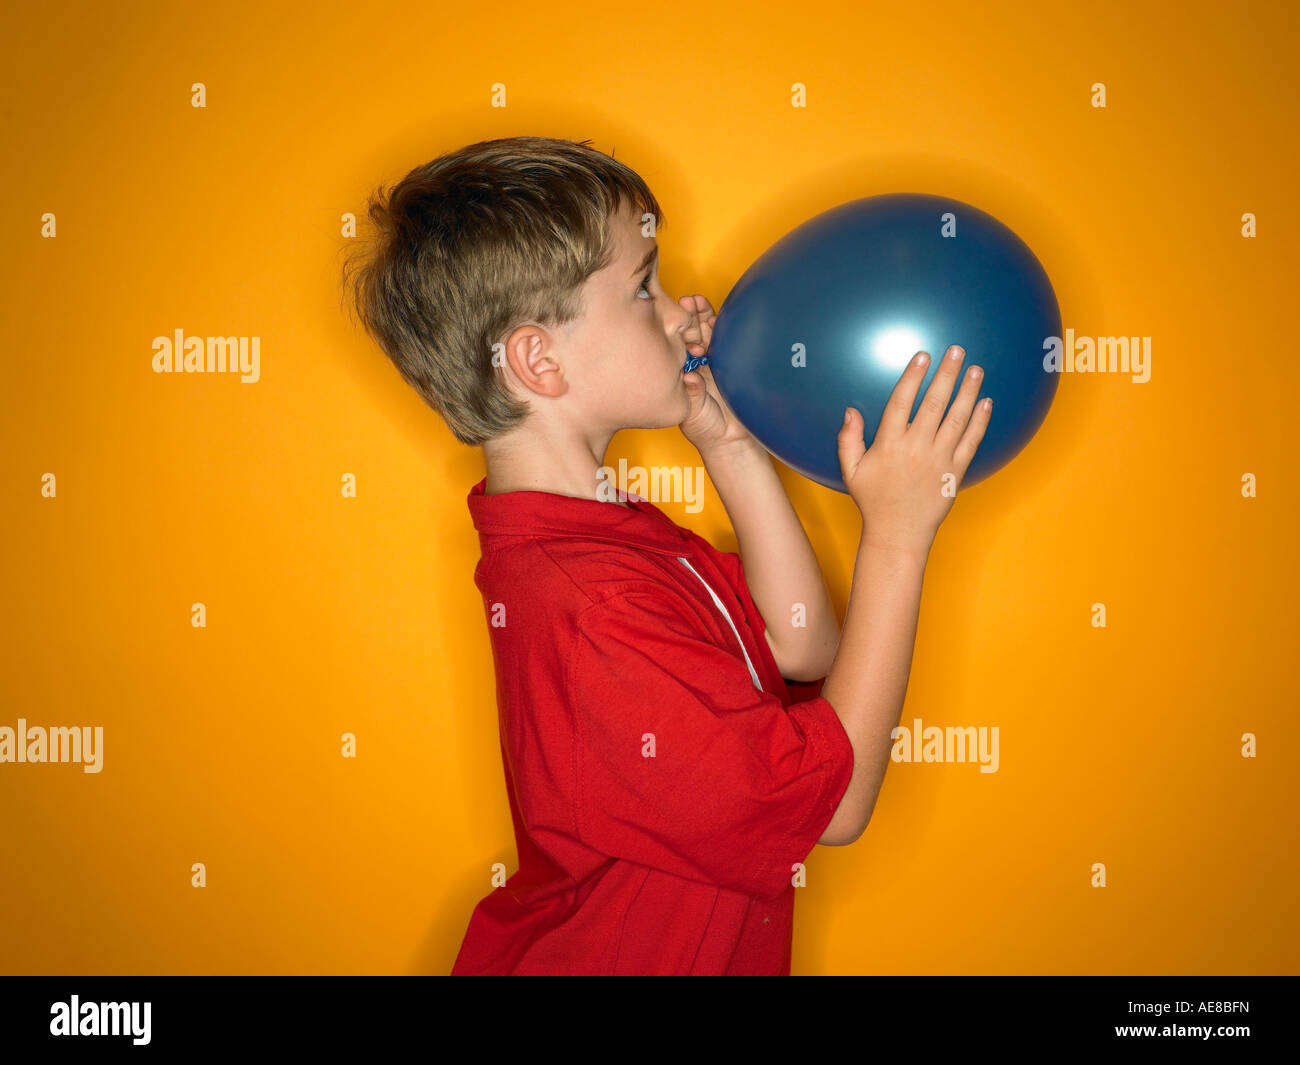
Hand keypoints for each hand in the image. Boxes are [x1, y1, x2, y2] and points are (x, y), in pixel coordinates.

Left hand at [677, 295, 755, 454]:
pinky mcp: (732, 361)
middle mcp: (695, 362)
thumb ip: (692, 395)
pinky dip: (722, 327)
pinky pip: (728, 340)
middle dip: (688, 316)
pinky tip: (715, 318)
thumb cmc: (705, 427)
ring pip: (707, 332)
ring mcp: (714, 360)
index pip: (674, 345)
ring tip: (696, 301)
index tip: (667, 319)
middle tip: (685, 303)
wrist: (730, 438)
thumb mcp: (693, 412)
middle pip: (690, 332)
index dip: (672, 332)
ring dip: (702, 315)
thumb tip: (690, 378)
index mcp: (681, 371)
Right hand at [837, 345, 991, 551]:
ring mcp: (938, 460)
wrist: (898, 533)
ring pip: (957, 419)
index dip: (912, 377)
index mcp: (889, 445)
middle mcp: (916, 449)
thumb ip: (848, 439)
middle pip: (934, 404)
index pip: (901, 402)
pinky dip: (980, 422)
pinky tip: (986, 403)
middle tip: (957, 351)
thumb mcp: (851, 471)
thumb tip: (850, 410)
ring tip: (976, 370)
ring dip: (968, 392)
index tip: (923, 356)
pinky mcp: (955, 473)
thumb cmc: (873, 501)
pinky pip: (971, 442)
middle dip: (947, 374)